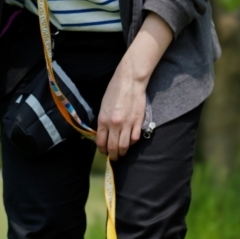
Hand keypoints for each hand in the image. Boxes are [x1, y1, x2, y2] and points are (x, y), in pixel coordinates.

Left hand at [96, 12, 173, 159]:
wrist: (130, 81)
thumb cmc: (115, 91)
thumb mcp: (103, 106)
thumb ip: (103, 121)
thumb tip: (104, 134)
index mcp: (103, 120)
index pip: (101, 142)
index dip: (102, 149)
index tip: (104, 152)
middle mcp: (114, 124)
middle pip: (113, 147)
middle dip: (112, 155)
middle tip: (114, 157)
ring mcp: (127, 124)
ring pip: (124, 146)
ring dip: (122, 152)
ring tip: (122, 153)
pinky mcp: (138, 122)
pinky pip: (134, 138)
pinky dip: (132, 142)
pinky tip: (130, 141)